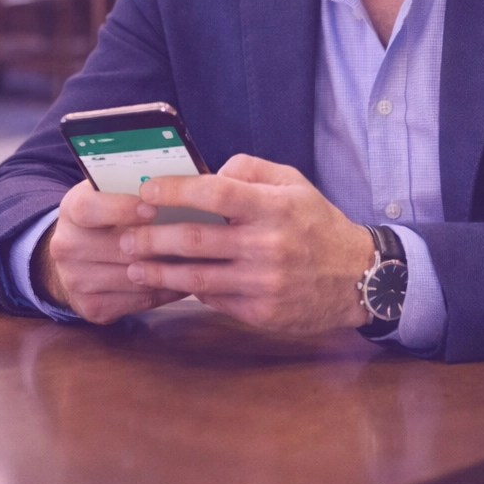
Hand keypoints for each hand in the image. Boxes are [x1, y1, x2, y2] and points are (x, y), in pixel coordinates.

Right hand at [34, 179, 187, 323]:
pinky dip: (166, 290)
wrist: (76, 256)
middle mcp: (66, 246)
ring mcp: (76, 280)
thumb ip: (131, 184)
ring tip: (199, 257)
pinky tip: (184, 277)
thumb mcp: (108, 191)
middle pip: (116, 247)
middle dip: (156, 243)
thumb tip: (178, 175)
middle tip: (191, 237)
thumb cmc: (106, 216)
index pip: (89, 209)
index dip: (121, 208)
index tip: (153, 208)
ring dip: (168, 269)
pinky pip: (139, 301)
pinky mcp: (92, 308)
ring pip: (133, 277)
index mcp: (71, 210)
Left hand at [120, 154, 375, 334]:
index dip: (176, 191)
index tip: (145, 192)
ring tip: (133, 265)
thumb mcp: (294, 183)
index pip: (216, 193)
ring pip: (197, 277)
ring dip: (158, 271)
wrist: (359, 278)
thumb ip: (250, 170)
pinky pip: (215, 300)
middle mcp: (267, 245)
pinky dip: (189, 290)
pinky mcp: (262, 313)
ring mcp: (264, 283)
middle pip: (195, 240)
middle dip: (152, 237)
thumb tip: (209, 170)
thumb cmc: (318, 224)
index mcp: (273, 207)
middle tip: (124, 235)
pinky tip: (168, 282)